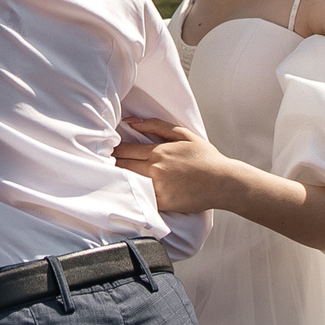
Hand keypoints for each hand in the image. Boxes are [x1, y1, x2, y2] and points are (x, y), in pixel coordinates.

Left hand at [112, 117, 234, 215]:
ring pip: (128, 182)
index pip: (124, 150)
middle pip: (122, 166)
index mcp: (158, 151)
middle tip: (102, 164)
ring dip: (118, 179)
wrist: (223, 182)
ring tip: (109, 178)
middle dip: (111, 164)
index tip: (106, 151)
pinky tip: (125, 193)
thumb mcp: (183, 134)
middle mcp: (155, 169)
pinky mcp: (162, 202)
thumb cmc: (205, 157)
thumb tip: (131, 122)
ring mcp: (158, 187)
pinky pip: (140, 198)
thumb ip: (155, 125)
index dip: (112, 150)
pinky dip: (132, 194)